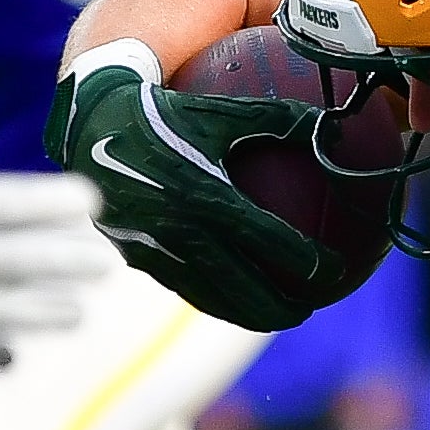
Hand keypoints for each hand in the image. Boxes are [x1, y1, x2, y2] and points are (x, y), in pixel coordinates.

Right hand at [45, 52, 373, 330]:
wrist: (93, 126)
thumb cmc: (167, 111)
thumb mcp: (219, 111)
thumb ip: (278, 119)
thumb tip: (335, 126)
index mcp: (205, 194)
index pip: (267, 240)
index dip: (306, 261)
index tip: (336, 272)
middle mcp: (180, 228)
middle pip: (241, 286)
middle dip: (278, 307)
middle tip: (309, 311)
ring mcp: (156, 248)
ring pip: (210, 297)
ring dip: (246, 314)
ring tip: (275, 319)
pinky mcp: (137, 256)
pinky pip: (182, 288)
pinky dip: (212, 301)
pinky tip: (232, 304)